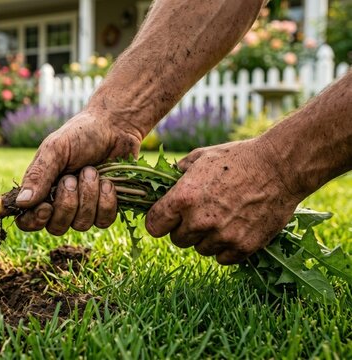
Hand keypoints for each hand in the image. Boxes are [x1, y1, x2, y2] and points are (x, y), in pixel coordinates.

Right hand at [15, 110, 141, 234]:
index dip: (34, 221)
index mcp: (41, 190)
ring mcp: (84, 209)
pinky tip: (107, 182)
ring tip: (92, 171)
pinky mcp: (105, 209)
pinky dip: (106, 201)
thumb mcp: (55, 149)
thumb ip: (38, 175)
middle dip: (67, 203)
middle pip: (56, 227)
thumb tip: (21, 202)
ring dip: (88, 197)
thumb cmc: (81, 134)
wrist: (116, 127)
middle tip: (73, 177)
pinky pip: (103, 221)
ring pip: (81, 224)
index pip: (27, 221)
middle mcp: (59, 203)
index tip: (46, 207)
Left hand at [145, 139, 301, 264]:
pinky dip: (226, 248)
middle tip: (201, 214)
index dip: (159, 221)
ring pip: (201, 249)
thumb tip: (166, 181)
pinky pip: (223, 258)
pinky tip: (235, 228)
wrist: (280, 166)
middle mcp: (199, 221)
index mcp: (183, 199)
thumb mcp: (201, 157)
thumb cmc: (238, 158)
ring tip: (222, 218)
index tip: (167, 218)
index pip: (154, 226)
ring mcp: (222, 236)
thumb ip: (178, 173)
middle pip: (177, 240)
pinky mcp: (243, 247)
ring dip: (207, 238)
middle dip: (185, 228)